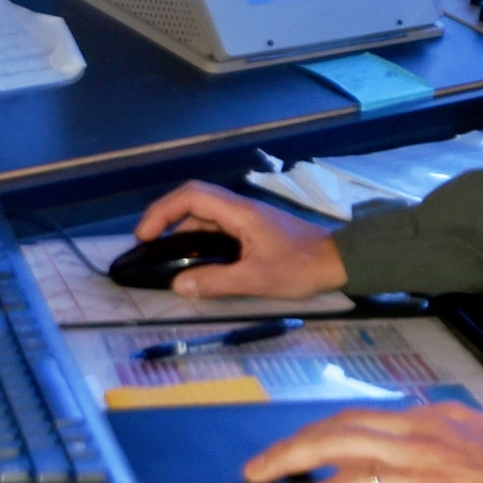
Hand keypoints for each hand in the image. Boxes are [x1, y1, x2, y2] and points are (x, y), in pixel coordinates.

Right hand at [133, 180, 346, 298]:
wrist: (337, 260)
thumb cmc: (300, 266)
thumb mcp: (256, 279)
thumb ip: (216, 281)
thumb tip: (177, 285)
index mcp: (239, 212)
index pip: (192, 196)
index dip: (162, 211)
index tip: (144, 235)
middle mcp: (240, 209)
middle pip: (194, 201)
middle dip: (165, 218)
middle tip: (147, 245)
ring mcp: (247, 218)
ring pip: (205, 216)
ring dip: (181, 231)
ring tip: (165, 258)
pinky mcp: (253, 229)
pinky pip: (217, 228)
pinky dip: (198, 240)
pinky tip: (194, 262)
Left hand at [245, 403, 482, 482]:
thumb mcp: (479, 429)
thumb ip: (443, 425)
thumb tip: (423, 421)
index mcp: (422, 422)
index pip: (352, 420)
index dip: (312, 433)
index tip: (289, 449)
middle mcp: (410, 442)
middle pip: (330, 441)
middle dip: (286, 456)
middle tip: (256, 473)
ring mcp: (411, 477)